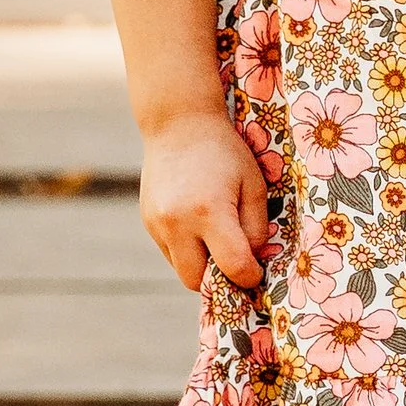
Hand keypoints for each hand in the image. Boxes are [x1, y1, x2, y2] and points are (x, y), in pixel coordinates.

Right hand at [141, 106, 269, 290]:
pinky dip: (187, 250)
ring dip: (202, 265)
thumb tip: (253, 262)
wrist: (179, 124)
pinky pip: (170, 254)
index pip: (232, 267)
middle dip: (219, 278)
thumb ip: (256, 228)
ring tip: (217, 238)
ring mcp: (157, 225)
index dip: (250, 276)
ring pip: (181, 271)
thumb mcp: (254, 185)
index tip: (257, 270)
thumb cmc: (225, 152)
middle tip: (236, 260)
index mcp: (209, 211)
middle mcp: (177, 223)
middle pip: (197, 282)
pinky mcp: (148, 223)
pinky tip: (198, 225)